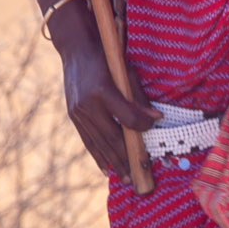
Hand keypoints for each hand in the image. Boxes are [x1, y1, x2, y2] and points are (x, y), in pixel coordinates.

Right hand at [57, 13, 159, 178]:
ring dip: (113, 163)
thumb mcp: (126, 72)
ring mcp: (78, 112)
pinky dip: (98, 155)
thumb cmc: (107, 58)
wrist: (76, 49)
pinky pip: (87, 140)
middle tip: (139, 177)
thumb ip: (139, 97)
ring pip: (99, 143)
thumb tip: (156, 119)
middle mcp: (88, 104)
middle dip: (127, 159)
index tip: (152, 128)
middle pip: (112, 138)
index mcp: (103, 90)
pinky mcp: (73, 116)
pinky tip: (106, 168)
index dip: (142, 126)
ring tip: (126, 178)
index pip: (128, 117)